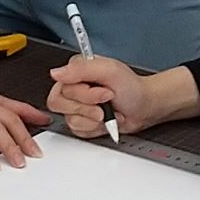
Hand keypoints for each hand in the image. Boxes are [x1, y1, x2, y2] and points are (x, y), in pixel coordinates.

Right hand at [47, 55, 176, 139]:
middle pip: (60, 104)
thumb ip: (81, 69)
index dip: (82, 94)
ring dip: (94, 119)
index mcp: (75, 72)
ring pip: (70, 119)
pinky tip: (105, 120)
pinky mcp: (81, 123)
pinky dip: (95, 128)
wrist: (143, 107)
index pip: (61, 87)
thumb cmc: (131, 87)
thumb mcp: (109, 70)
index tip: (104, 93)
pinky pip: (78, 131)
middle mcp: (73, 89)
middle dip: (88, 107)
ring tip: (108, 112)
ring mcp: (76, 107)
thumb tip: (56, 73)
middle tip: (107, 101)